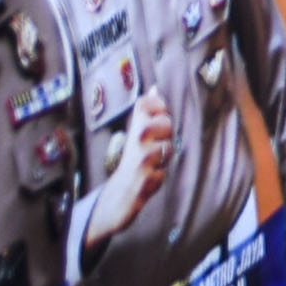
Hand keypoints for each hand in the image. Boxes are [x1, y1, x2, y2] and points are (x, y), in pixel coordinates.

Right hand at [83, 98, 179, 245]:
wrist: (117, 196)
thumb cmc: (132, 163)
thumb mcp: (137, 136)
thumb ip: (147, 114)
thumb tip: (155, 88)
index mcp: (134, 129)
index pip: (145, 104)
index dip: (158, 106)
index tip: (156, 118)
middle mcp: (135, 142)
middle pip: (165, 122)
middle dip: (167, 134)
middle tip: (155, 146)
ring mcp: (140, 160)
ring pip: (168, 148)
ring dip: (165, 158)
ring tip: (153, 163)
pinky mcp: (145, 179)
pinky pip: (164, 172)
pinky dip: (160, 176)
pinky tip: (150, 178)